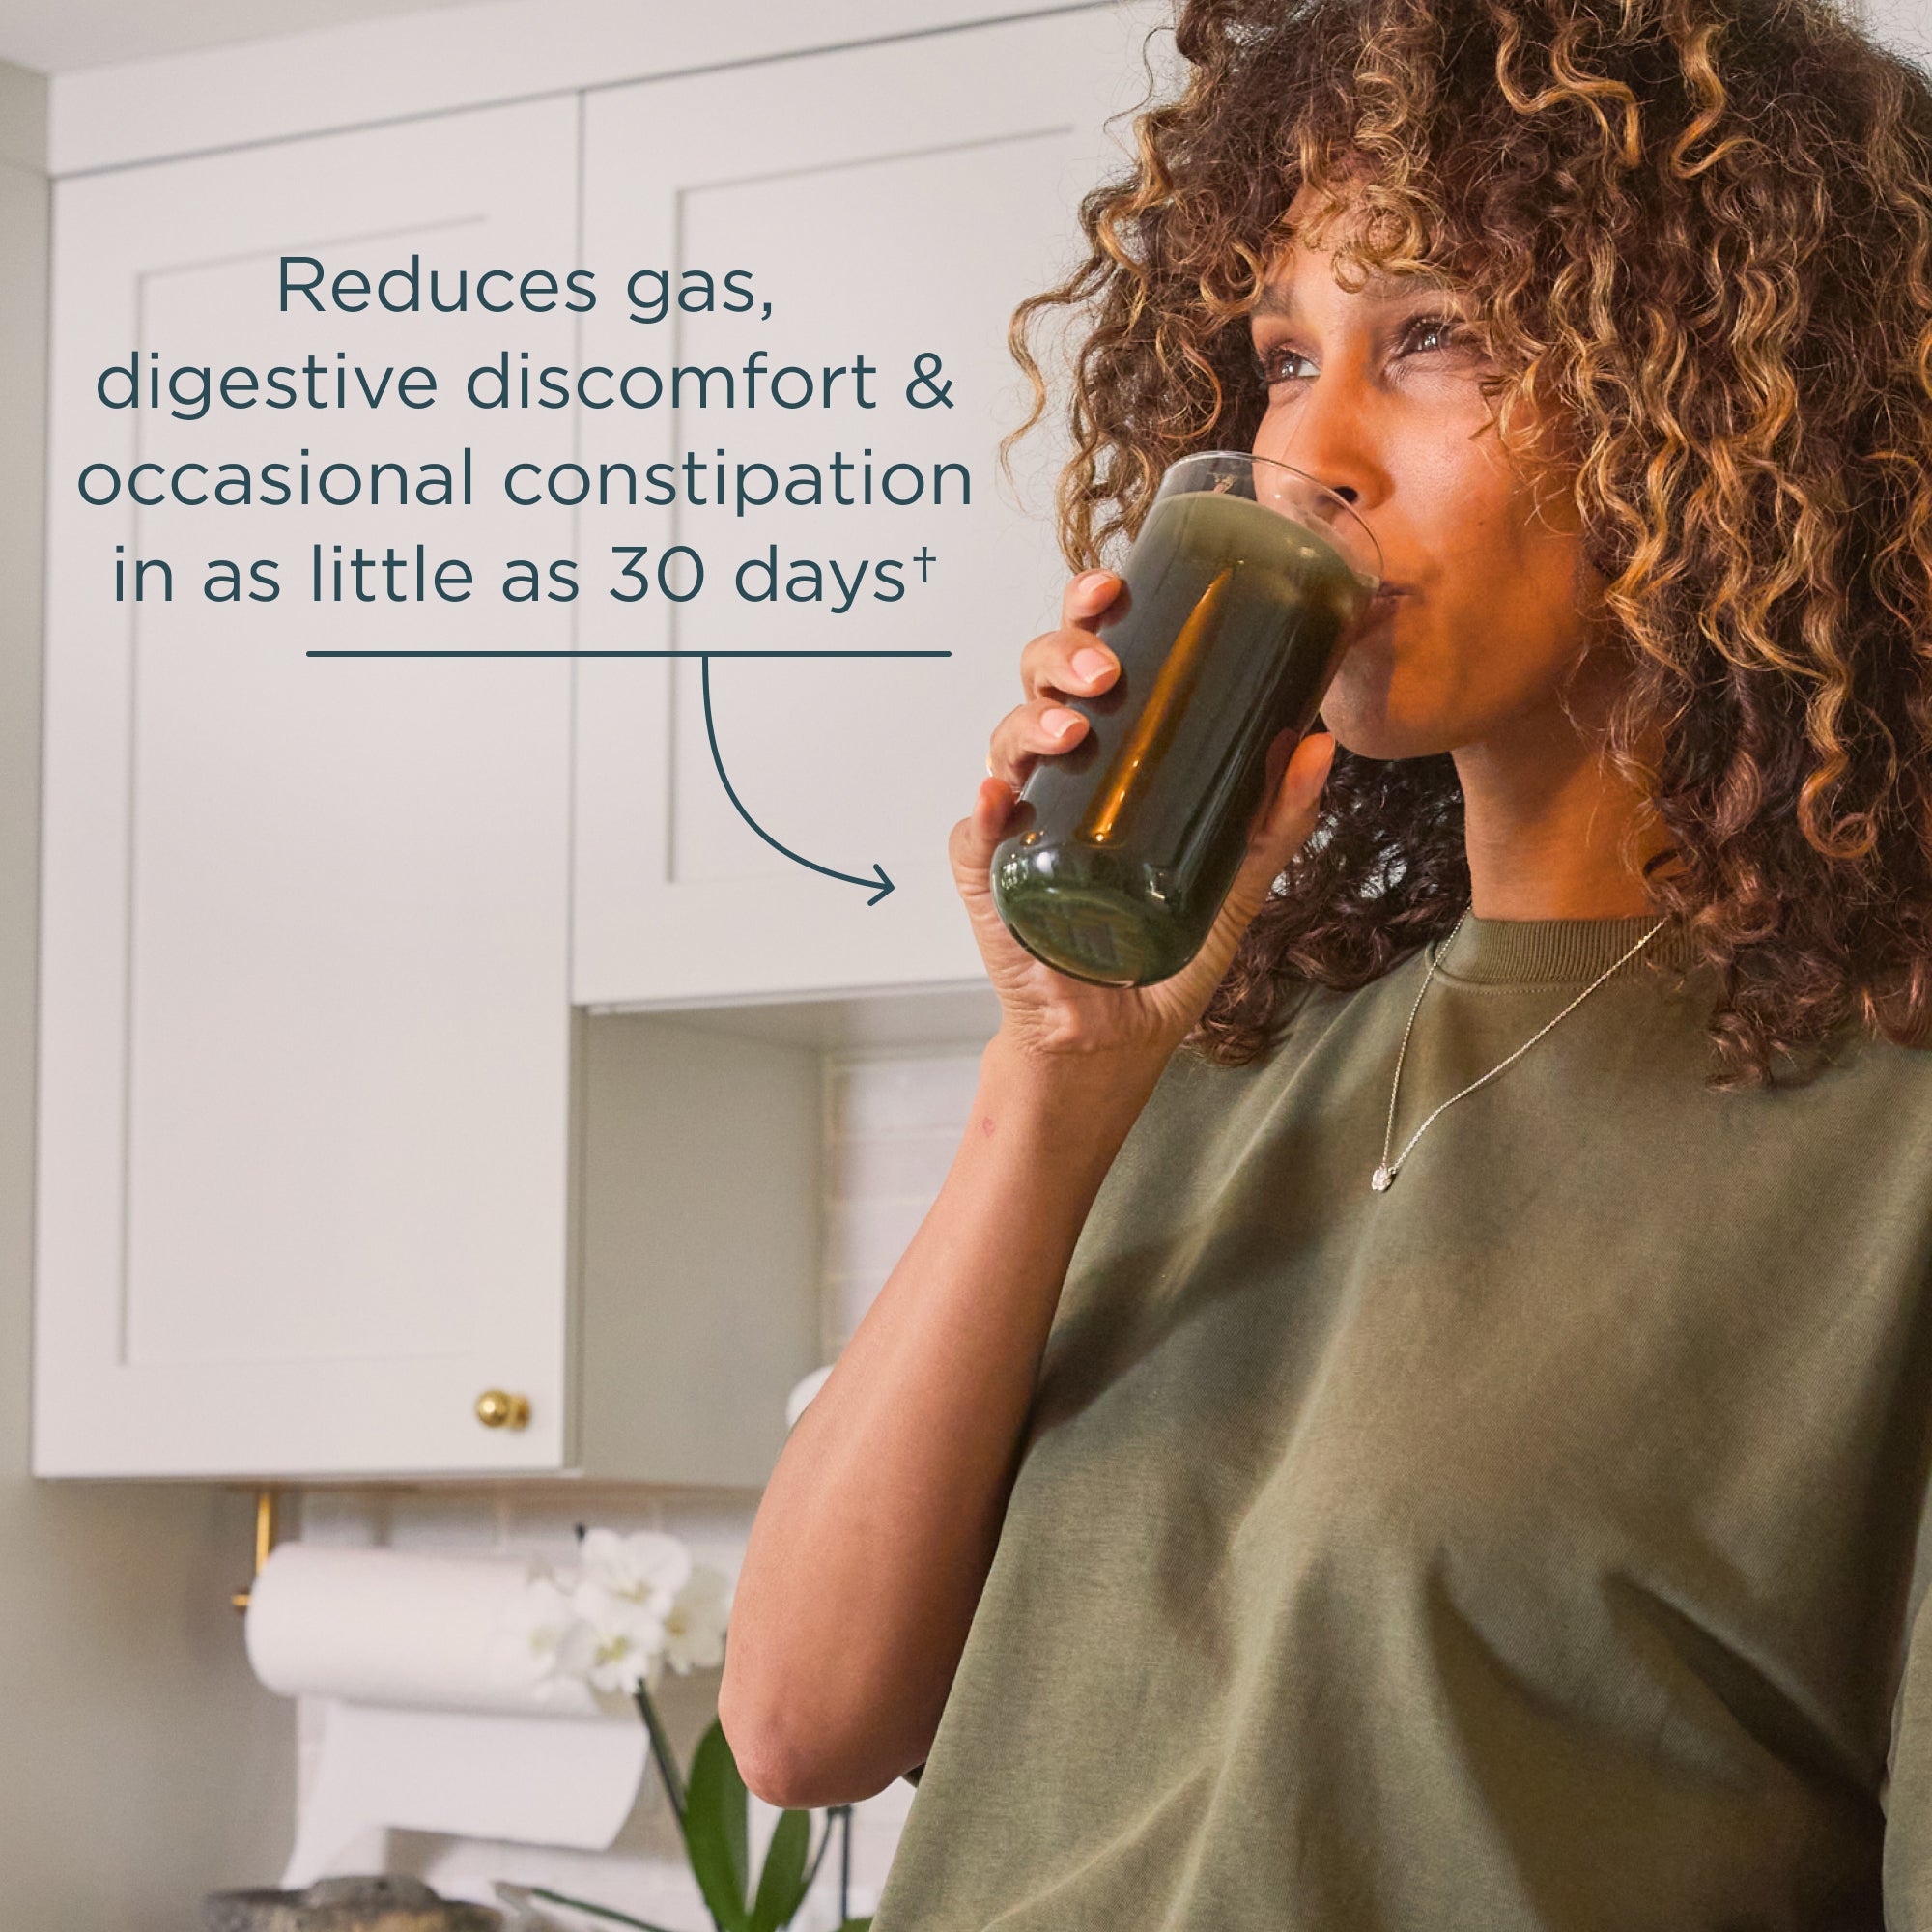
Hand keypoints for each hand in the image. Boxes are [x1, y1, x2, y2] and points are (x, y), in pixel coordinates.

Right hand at [949, 568, 1335, 1067]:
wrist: (1120, 1041)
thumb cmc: (1161, 957)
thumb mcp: (1235, 881)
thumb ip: (1273, 819)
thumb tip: (1318, 743)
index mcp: (1106, 761)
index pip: (1085, 666)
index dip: (1086, 615)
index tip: (1112, 587)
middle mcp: (1056, 781)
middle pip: (1037, 688)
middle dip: (1061, 658)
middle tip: (1105, 670)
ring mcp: (1020, 830)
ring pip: (1004, 746)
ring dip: (1032, 723)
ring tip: (1075, 730)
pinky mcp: (992, 885)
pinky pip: (973, 837)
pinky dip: (984, 811)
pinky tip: (1002, 796)